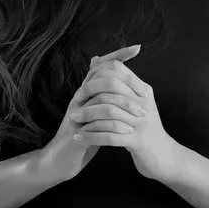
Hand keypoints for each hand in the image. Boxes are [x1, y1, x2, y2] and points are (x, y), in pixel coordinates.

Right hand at [34, 46, 140, 183]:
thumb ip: (105, 94)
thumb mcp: (96, 111)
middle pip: (100, 78)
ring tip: (141, 115)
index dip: (117, 55)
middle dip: (126, 82)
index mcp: (86, 92)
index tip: (137, 48)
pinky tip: (127, 131)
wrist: (63, 159)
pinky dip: (114, 127)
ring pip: (100, 101)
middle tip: (145, 93)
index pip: (101, 66)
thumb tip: (117, 75)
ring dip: (124, 107)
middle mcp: (80, 98)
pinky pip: (96, 126)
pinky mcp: (77, 133)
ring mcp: (77, 115)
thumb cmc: (84, 134)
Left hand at [73, 56, 183, 181]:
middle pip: (111, 87)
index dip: (97, 75)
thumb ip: (117, 84)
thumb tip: (95, 61)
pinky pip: (109, 136)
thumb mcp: (135, 103)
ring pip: (108, 111)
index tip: (83, 86)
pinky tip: (79, 138)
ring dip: (87, 114)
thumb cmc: (143, 128)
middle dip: (89, 93)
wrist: (163, 157)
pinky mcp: (137, 141)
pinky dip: (91, 136)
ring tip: (74, 118)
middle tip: (75, 101)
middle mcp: (144, 103)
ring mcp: (142, 123)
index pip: (117, 70)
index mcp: (143, 91)